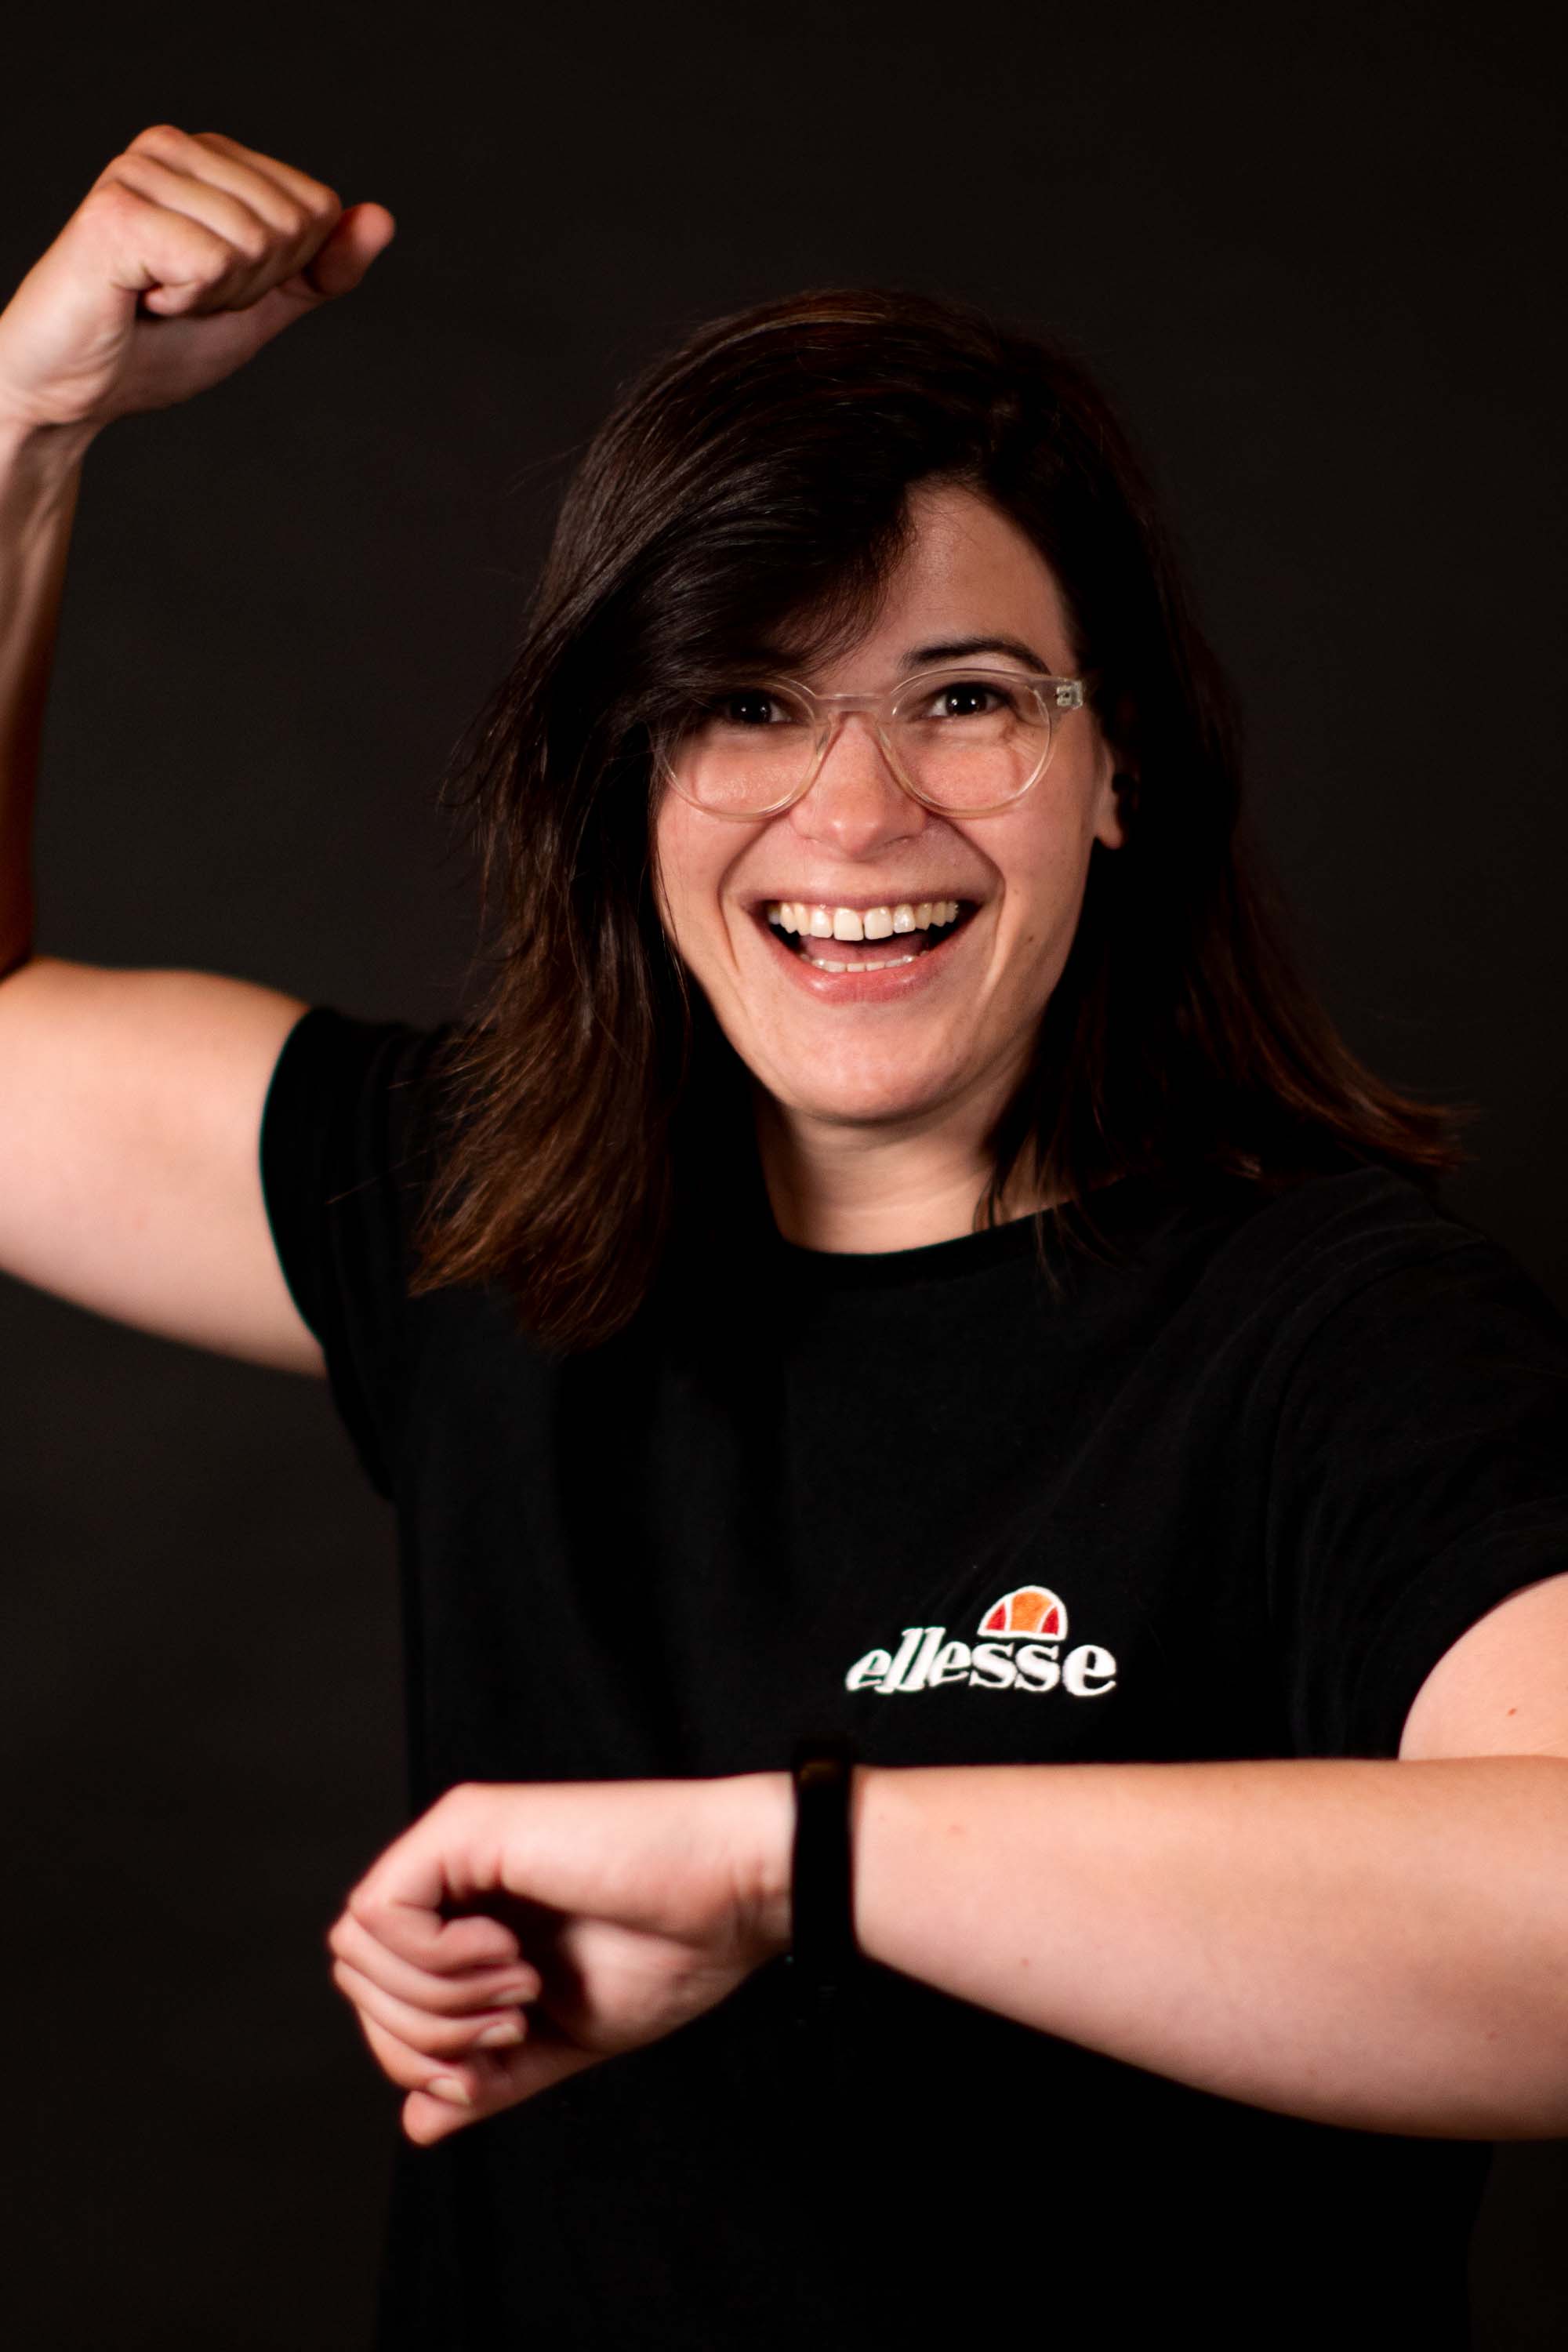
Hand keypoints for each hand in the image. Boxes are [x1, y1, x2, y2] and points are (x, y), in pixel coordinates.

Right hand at [0, 124, 393, 435]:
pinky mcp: (117, 211)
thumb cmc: (156, 345)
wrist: (74, 392)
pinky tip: (139, 299)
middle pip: (293, 224)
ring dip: (215, 298)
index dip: (284, 274)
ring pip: (257, 243)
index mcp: (210, 157)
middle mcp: (173, 146)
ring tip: (157, 298)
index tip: (215, 288)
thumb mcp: (261, 306)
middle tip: (183, 298)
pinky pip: (214, 262)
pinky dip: (186, 302)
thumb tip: (382, 218)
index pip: (317, 208)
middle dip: (252, 286)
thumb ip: (322, 268)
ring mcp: (141, 171)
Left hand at [326, 1774, 793, 2145]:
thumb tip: (416, 2121)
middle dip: (421, 2034)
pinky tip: (510, 1955)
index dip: (415, 2053)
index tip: (501, 2054)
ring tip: (519, 1986)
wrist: (731, 1896)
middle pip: (355, 1976)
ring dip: (438, 1999)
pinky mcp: (464, 1826)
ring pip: (357, 1952)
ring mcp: (453, 1842)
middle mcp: (451, 1870)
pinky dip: (435, 1961)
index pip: (379, 1997)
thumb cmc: (671, 1951)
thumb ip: (487, 2073)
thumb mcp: (560, 2037)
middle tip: (511, 2021)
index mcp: (471, 1915)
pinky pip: (379, 1914)